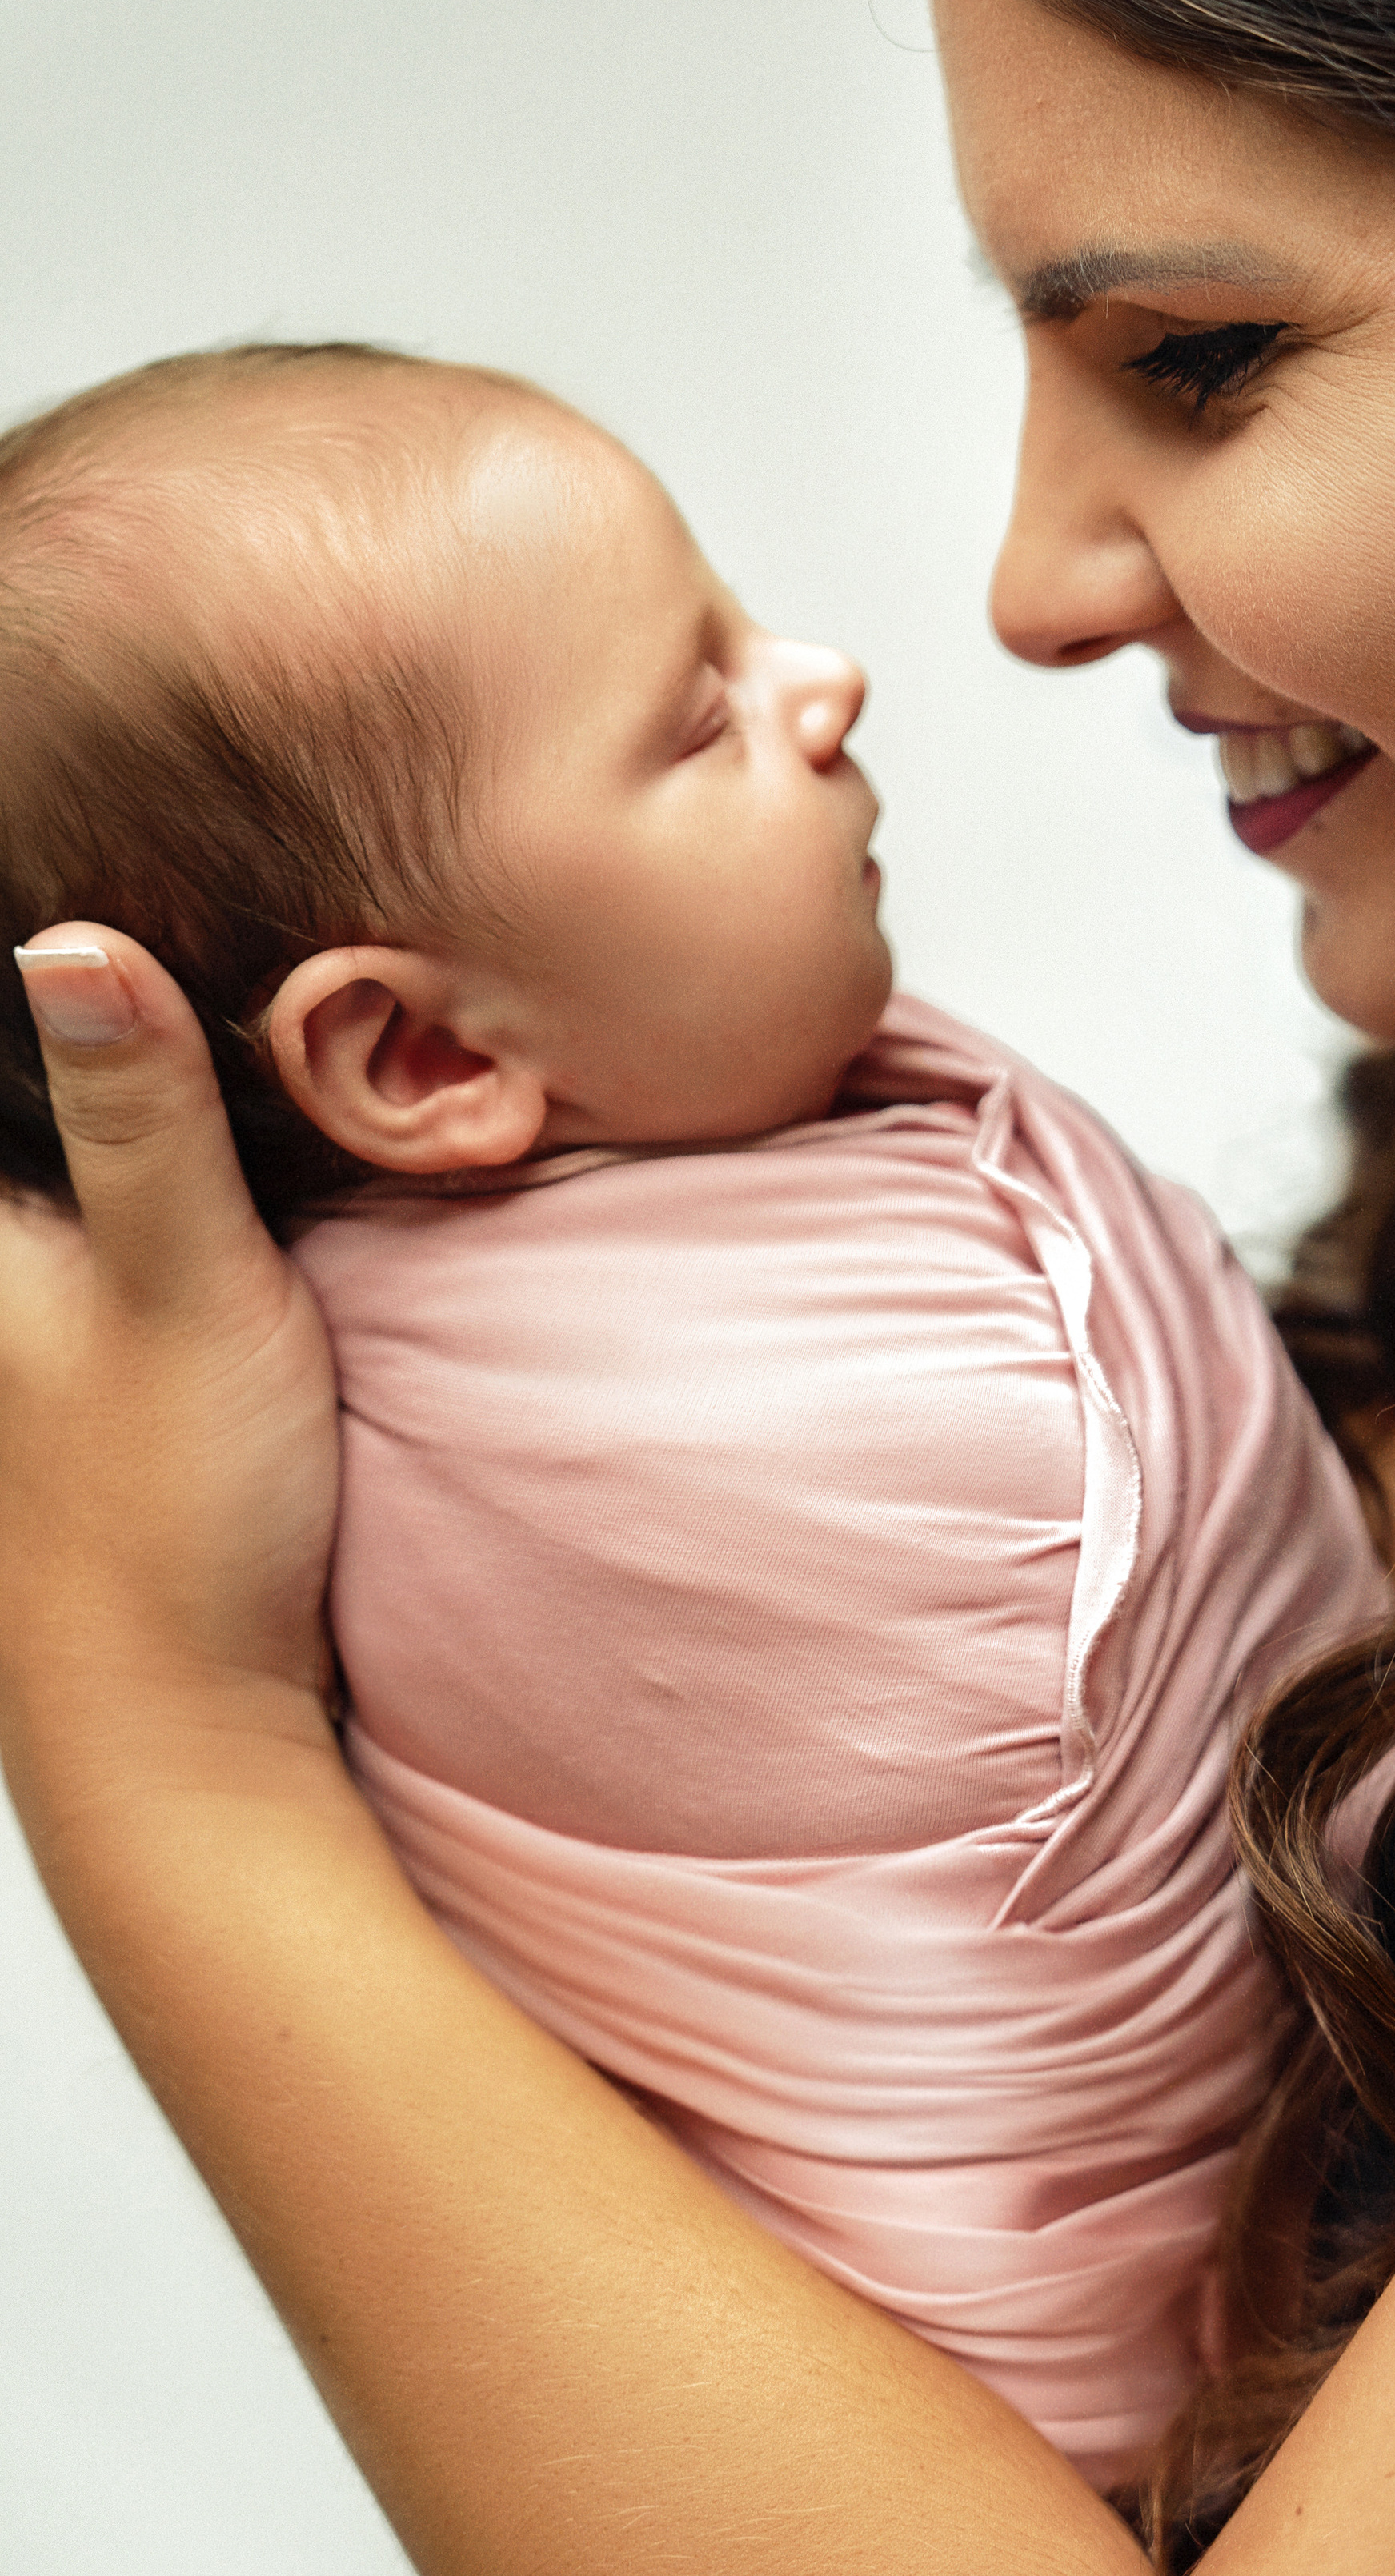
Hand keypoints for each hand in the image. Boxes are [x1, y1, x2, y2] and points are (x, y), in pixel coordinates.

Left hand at [0, 928, 339, 1861]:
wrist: (179, 1726)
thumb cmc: (168, 1525)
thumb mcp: (181, 1287)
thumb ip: (141, 1115)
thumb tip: (73, 941)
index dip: (34, 973)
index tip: (66, 849)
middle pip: (23, 1108)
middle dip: (65, 1018)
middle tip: (154, 922)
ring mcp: (13, 1331)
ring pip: (44, 1164)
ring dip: (97, 1095)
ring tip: (170, 992)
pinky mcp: (59, 1364)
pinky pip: (73, 1216)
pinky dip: (122, 1152)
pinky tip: (196, 1127)